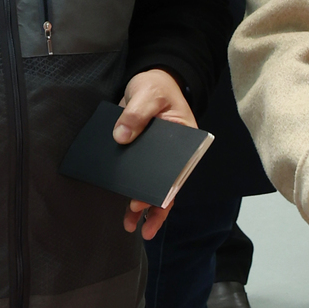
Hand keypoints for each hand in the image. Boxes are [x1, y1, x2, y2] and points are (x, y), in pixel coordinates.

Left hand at [116, 69, 196, 240]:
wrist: (150, 81)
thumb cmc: (157, 87)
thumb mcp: (147, 95)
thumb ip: (136, 114)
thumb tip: (121, 136)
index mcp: (186, 142)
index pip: (179, 170)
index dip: (167, 188)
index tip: (153, 200)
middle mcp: (176, 155)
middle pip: (169, 186)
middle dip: (155, 206)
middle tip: (139, 219)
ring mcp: (160, 159)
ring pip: (155, 188)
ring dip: (144, 208)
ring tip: (131, 226)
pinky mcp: (144, 158)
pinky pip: (141, 180)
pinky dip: (134, 194)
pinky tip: (127, 212)